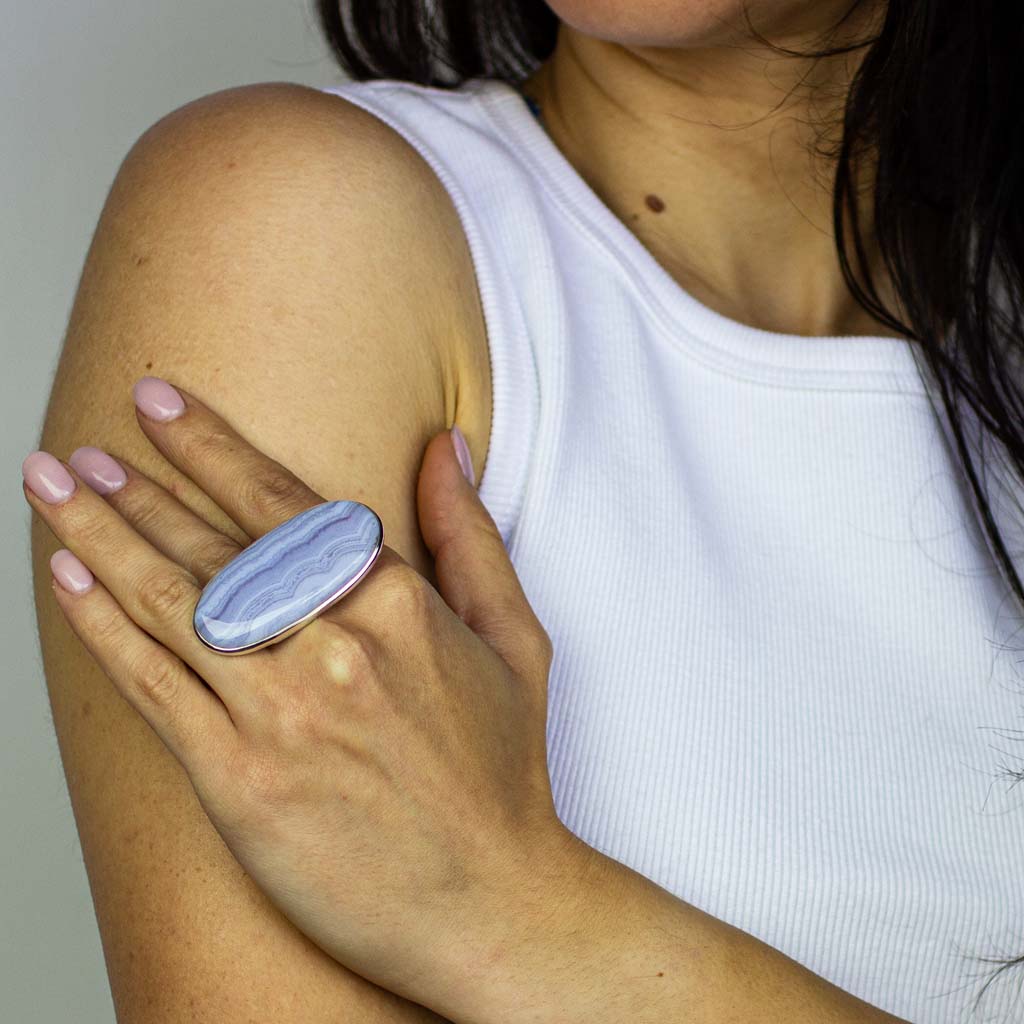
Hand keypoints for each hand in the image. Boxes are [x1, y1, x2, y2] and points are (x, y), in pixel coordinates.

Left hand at [23, 376, 584, 1014]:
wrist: (488, 904)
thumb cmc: (503, 774)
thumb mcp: (516, 638)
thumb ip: (470, 535)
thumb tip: (444, 445)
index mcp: (398, 607)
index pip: (286, 504)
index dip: (213, 447)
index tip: (162, 405)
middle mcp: (334, 648)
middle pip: (215, 546)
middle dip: (139, 488)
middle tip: (83, 450)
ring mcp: (282, 713)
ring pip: (171, 602)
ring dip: (100, 536)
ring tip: (52, 488)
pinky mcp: (239, 781)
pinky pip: (153, 686)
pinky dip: (101, 625)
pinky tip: (67, 579)